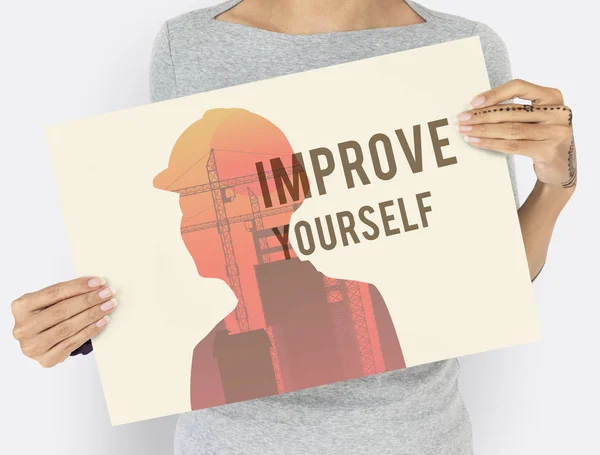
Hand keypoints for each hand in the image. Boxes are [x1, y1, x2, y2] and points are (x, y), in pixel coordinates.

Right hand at [11, 277, 116, 367]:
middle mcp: (23, 328)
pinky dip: (90, 331)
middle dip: (88, 300)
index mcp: (20, 307)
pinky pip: (73, 343)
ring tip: (108, 306)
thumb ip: (66, 293)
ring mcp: (33, 346)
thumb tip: (96, 285)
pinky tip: (102, 321)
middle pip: (61, 311)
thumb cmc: (47, 316)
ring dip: (92, 315)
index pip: (53, 293)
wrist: (40, 342)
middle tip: (108, 293)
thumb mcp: (49, 302)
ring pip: (68, 327)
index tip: (98, 282)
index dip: (78, 286)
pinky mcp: (46, 360)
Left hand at [457, 79, 576, 190]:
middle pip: (511, 111)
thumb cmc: (541, 137)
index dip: (495, 94)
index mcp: (552, 97)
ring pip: (511, 129)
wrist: (561, 167)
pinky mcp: (548, 151)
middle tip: (462, 119)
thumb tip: (476, 108)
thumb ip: (515, 111)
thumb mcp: (535, 118)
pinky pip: (513, 146)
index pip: (519, 87)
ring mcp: (555, 132)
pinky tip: (476, 142)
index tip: (474, 103)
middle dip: (482, 115)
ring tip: (465, 131)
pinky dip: (491, 143)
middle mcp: (557, 112)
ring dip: (483, 130)